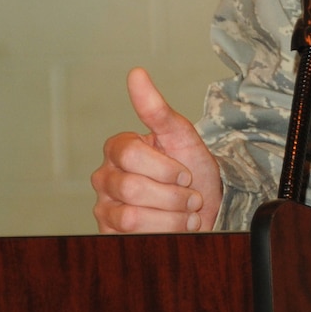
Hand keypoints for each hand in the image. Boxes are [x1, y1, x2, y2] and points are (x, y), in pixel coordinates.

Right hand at [92, 68, 222, 234]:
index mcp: (118, 149)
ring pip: (132, 217)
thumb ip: (156, 109)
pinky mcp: (110, 234)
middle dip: (172, 195)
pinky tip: (176, 228)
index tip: (185, 173)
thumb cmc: (191, 168)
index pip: (130, 154)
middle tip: (190, 196)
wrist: (206, 207)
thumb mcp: (181, 136)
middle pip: (132, 188)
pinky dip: (163, 233)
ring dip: (171, 217)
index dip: (165, 167)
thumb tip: (136, 74)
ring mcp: (105, 208)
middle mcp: (104, 178)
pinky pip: (131, 237)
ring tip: (186, 213)